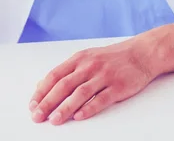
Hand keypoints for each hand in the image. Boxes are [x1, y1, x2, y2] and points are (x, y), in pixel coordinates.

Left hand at [28, 32, 157, 125]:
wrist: (141, 53)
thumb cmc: (112, 58)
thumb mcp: (87, 58)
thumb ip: (67, 71)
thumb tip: (42, 84)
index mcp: (79, 59)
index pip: (55, 75)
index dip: (42, 91)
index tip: (32, 105)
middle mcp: (89, 66)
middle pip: (64, 85)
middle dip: (48, 102)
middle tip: (37, 116)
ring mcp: (104, 75)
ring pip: (80, 92)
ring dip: (65, 107)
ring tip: (54, 120)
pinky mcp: (118, 86)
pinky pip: (101, 98)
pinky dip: (89, 108)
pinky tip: (79, 116)